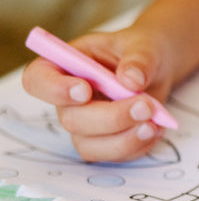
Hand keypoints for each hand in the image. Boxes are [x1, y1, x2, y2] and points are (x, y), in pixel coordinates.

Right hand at [22, 26, 175, 161]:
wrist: (158, 69)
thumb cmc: (141, 52)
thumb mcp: (144, 45)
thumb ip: (139, 59)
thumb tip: (131, 80)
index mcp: (64, 65)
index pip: (37, 80)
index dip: (54, 89)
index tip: (85, 90)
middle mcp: (68, 99)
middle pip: (70, 119)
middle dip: (111, 117)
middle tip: (145, 106)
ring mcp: (85, 124)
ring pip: (89, 146)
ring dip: (123, 139)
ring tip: (153, 122)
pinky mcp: (105, 141)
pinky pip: (114, 155)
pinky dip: (138, 146)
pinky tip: (156, 128)